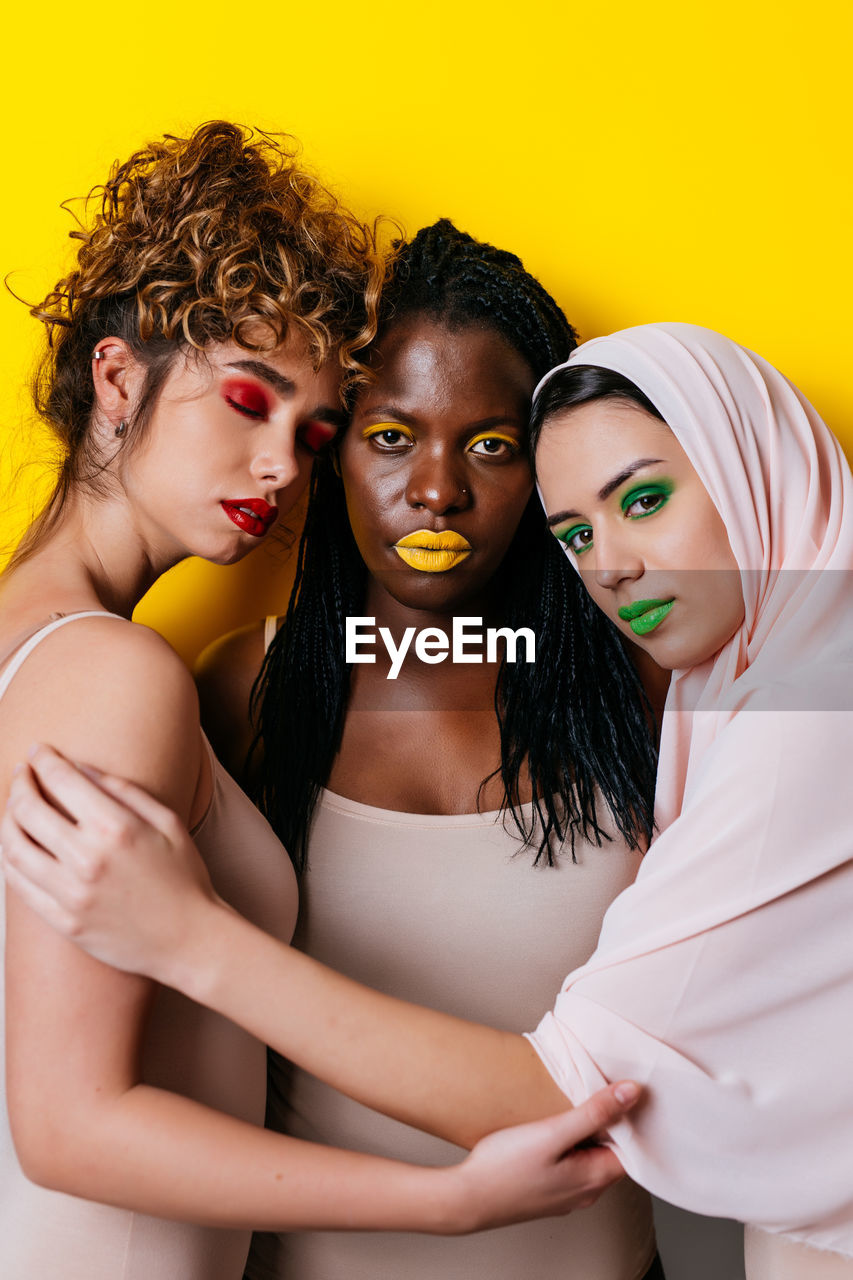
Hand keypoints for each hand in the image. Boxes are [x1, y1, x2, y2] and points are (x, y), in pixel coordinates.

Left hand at [1, 744, 221, 983]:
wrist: (190, 940)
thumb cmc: (185, 879)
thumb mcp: (168, 822)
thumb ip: (124, 791)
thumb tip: (82, 768)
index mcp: (117, 828)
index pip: (62, 781)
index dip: (44, 760)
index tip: (39, 751)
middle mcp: (89, 859)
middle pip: (29, 810)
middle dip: (20, 784)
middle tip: (22, 774)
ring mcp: (72, 893)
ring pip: (14, 848)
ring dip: (6, 820)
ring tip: (13, 809)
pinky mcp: (64, 921)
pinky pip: (19, 886)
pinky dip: (9, 860)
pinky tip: (15, 847)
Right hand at [453, 1081, 638, 1232]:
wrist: (466, 1198)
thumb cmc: (505, 1168)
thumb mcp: (552, 1133)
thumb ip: (594, 1113)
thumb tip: (632, 1092)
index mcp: (594, 1179)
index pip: (632, 1148)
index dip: (631, 1118)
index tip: (625, 1090)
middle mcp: (585, 1192)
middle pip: (612, 1152)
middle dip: (610, 1123)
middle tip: (601, 1089)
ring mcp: (565, 1194)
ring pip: (590, 1158)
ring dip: (588, 1133)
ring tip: (577, 1104)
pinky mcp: (547, 1191)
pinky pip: (571, 1164)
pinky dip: (571, 1144)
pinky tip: (554, 1128)